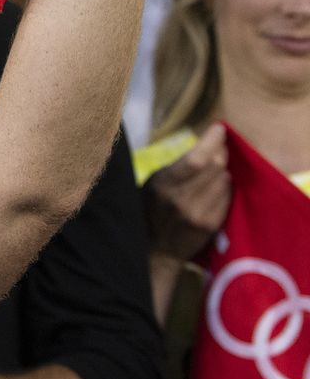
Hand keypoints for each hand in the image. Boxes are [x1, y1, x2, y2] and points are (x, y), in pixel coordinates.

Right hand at [143, 122, 230, 260]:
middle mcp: (182, 199)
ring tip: (212, 172)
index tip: (220, 128)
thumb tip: (205, 146)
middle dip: (220, 152)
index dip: (212, 141)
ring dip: (221, 171)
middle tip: (219, 147)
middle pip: (215, 166)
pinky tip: (213, 189)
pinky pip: (227, 195)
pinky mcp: (211, 224)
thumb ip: (177, 168)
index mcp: (163, 184)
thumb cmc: (150, 210)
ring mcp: (199, 213)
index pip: (196, 159)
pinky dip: (223, 188)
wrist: (155, 250)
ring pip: (224, 179)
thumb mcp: (153, 184)